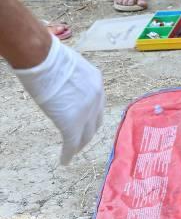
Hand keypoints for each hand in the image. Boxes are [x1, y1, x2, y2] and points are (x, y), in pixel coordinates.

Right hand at [13, 36, 104, 163]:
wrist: (44, 59)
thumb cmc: (51, 58)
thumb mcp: (72, 67)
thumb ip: (74, 79)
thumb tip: (66, 84)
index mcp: (97, 82)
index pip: (97, 105)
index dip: (91, 116)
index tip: (85, 122)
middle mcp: (96, 97)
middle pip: (95, 122)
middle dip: (88, 132)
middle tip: (81, 141)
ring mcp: (85, 111)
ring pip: (85, 134)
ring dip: (79, 144)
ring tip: (73, 152)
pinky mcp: (71, 122)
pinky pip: (72, 142)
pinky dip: (68, 153)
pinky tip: (65, 160)